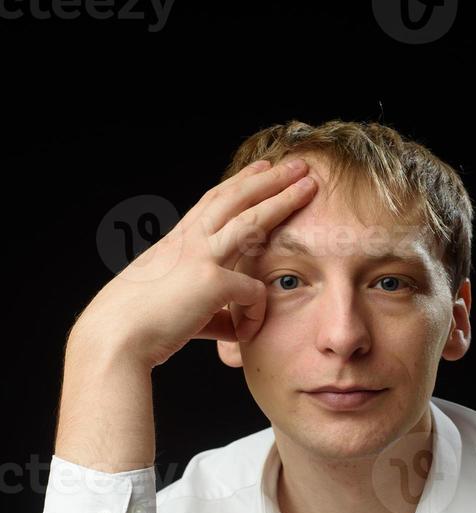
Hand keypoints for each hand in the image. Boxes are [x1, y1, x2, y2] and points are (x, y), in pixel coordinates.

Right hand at [70, 157, 316, 369]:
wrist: (116, 336)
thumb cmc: (140, 326)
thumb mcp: (178, 308)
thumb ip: (211, 312)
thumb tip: (235, 325)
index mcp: (178, 242)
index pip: (214, 202)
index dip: (240, 184)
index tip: (261, 170)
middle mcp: (189, 240)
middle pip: (236, 197)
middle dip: (270, 178)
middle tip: (298, 164)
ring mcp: (200, 256)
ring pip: (251, 219)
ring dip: (282, 198)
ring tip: (309, 184)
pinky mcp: (211, 282)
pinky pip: (253, 293)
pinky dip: (256, 314)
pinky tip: (249, 332)